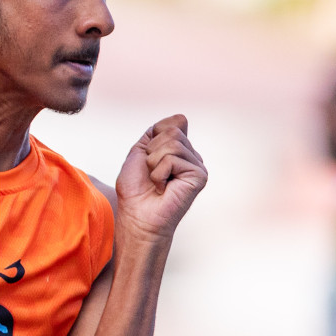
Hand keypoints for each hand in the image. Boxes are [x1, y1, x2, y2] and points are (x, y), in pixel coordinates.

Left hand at [115, 115, 206, 244]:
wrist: (137, 217)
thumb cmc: (135, 190)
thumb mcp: (140, 153)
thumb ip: (156, 133)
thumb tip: (181, 118)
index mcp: (179, 150)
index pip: (172, 123)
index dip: (152, 139)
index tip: (147, 161)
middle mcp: (191, 156)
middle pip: (172, 132)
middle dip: (152, 152)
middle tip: (151, 174)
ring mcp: (197, 165)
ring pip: (172, 144)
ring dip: (154, 164)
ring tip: (157, 182)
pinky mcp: (199, 175)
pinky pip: (173, 159)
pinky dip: (159, 173)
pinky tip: (163, 188)